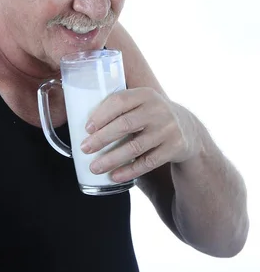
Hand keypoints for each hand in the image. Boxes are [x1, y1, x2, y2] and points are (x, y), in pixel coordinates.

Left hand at [80, 87, 201, 182]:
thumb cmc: (150, 116)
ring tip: (94, 167)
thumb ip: (121, 108)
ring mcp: (168, 129)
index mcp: (145, 94)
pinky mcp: (175, 148)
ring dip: (112, 159)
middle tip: (84, 149)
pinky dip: (129, 171)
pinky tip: (115, 176)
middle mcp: (158, 109)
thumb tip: (85, 125)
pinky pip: (148, 162)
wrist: (187, 129)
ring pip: (135, 147)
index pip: (119, 100)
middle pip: (125, 125)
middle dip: (101, 139)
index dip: (101, 114)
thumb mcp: (141, 103)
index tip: (86, 128)